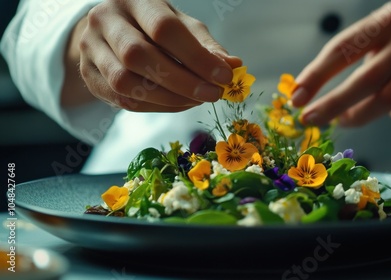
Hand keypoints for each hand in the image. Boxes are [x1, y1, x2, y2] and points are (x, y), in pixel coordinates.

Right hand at [76, 0, 241, 111]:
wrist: (110, 31)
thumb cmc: (154, 26)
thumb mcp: (181, 26)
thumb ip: (206, 46)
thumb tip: (234, 66)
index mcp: (134, 0)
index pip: (164, 28)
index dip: (196, 56)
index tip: (224, 76)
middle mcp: (106, 20)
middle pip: (140, 56)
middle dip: (182, 81)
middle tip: (212, 95)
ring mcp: (91, 48)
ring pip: (126, 81)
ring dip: (167, 98)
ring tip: (195, 100)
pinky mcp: (88, 74)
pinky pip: (121, 99)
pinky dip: (154, 106)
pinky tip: (176, 104)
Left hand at [293, 1, 390, 126]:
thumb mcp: (370, 42)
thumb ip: (339, 61)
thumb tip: (299, 94)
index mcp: (387, 19)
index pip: (344, 48)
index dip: (316, 75)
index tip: (296, 99)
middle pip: (366, 79)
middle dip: (333, 104)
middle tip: (311, 120)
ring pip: (387, 99)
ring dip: (359, 115)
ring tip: (345, 119)